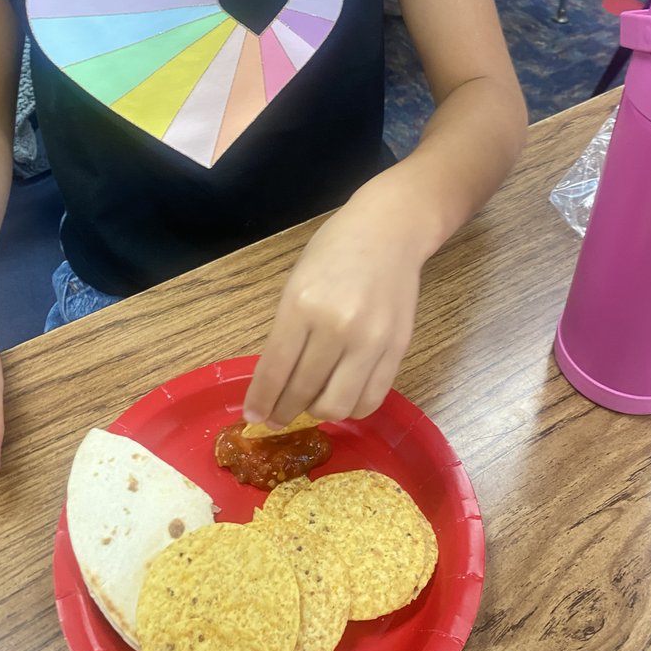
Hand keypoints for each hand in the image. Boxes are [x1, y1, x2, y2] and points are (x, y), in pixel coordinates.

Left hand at [243, 197, 419, 428]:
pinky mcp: (397, 349)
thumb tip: (275, 382)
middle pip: (303, 392)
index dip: (261, 401)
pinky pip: (371, 399)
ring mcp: (370, 341)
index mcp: (302, 305)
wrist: (389, 232)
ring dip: (317, 414)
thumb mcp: (297, 283)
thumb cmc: (334, 250)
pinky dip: (351, 409)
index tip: (253, 416)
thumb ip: (287, 330)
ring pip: (338, 405)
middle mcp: (336, 327)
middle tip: (277, 418)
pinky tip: (341, 400)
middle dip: (284, 412)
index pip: (275, 369)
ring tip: (310, 406)